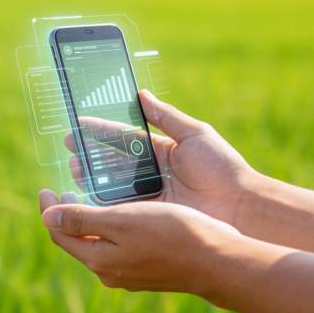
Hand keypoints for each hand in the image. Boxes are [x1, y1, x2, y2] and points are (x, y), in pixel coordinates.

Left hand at [39, 190, 238, 293]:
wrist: (216, 260)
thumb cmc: (170, 234)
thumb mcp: (121, 220)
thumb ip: (82, 219)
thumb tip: (46, 217)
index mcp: (99, 259)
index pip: (60, 233)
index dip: (49, 209)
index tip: (46, 187)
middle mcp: (110, 271)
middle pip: (77, 240)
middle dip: (67, 214)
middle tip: (63, 189)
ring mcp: (130, 273)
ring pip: (98, 244)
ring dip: (89, 220)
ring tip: (89, 196)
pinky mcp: (149, 270)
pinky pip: (118, 246)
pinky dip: (110, 227)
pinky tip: (121, 213)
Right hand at [66, 90, 252, 227]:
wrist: (242, 208)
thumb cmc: (222, 168)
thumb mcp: (195, 134)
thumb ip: (166, 116)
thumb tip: (141, 94)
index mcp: (162, 152)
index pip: (123, 138)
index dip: (100, 132)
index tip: (78, 127)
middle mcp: (153, 174)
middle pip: (114, 163)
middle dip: (90, 157)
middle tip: (71, 152)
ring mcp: (151, 197)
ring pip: (114, 186)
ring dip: (92, 179)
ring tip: (74, 171)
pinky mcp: (152, 218)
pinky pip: (123, 209)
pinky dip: (105, 204)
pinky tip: (87, 197)